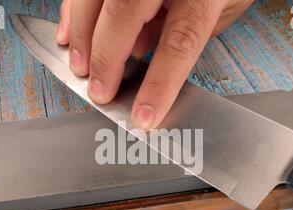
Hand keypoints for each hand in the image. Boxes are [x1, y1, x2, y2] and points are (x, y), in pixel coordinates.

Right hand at [56, 0, 253, 129]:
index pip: (179, 41)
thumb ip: (185, 31)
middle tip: (99, 91)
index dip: (159, 83)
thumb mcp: (223, 8)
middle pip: (125, 12)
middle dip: (105, 57)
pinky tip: (69, 34)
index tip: (144, 116)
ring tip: (79, 67)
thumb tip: (138, 53)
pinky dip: (73, 11)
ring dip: (82, 34)